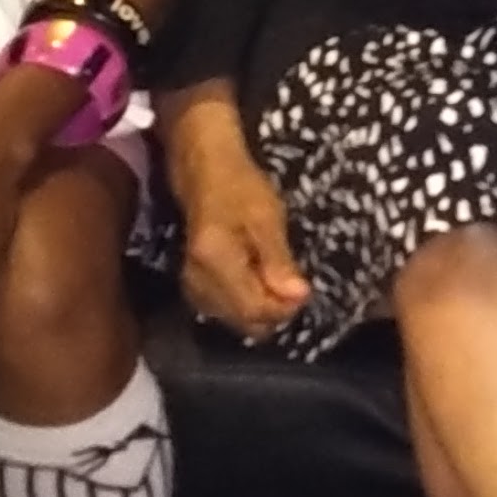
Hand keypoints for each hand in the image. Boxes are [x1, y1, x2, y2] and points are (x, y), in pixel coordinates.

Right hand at [175, 157, 310, 338]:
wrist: (203, 174)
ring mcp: (192, 287)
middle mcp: (197, 282)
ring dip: (262, 308)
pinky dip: (247, 304)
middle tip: (292, 283)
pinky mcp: (194, 288)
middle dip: (274, 311)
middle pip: (245, 322)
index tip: (304, 290)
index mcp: (214, 262)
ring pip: (237, 321)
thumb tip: (298, 297)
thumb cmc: (239, 187)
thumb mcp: (267, 217)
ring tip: (275, 277)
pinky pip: (226, 312)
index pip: (253, 309)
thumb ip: (279, 261)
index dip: (284, 308)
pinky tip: (258, 281)